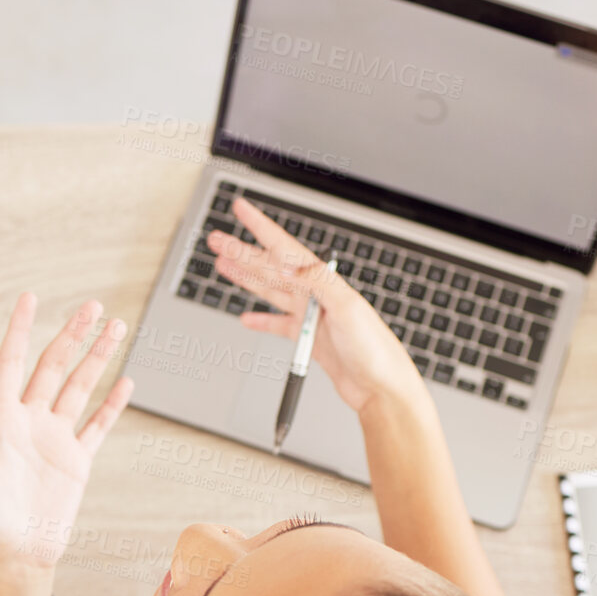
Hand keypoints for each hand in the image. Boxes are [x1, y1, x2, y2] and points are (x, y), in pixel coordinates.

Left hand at [0, 293, 131, 595]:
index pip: (12, 363)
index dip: (21, 330)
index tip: (31, 298)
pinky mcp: (78, 461)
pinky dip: (113, 403)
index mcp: (1, 420)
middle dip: (73, 335)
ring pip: (81, 387)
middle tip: (93, 306)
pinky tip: (125, 382)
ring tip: (116, 328)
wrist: (15, 553)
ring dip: (98, 358)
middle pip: (54, 367)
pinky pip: (98, 425)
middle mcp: (30, 422)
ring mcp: (56, 439)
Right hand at [208, 197, 424, 415]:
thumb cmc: (373, 348)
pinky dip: (262, 321)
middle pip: (270, 268)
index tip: (242, 209)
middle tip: (217, 239)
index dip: (260, 227)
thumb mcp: (347, 308)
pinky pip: (278, 326)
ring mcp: (310, 318)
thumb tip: (289, 264)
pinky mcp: (308, 341)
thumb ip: (317, 282)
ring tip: (223, 265)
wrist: (380, 386)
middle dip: (242, 252)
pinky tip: (246, 318)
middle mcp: (315, 296)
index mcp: (322, 282)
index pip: (284, 248)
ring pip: (270, 291)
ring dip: (246, 278)